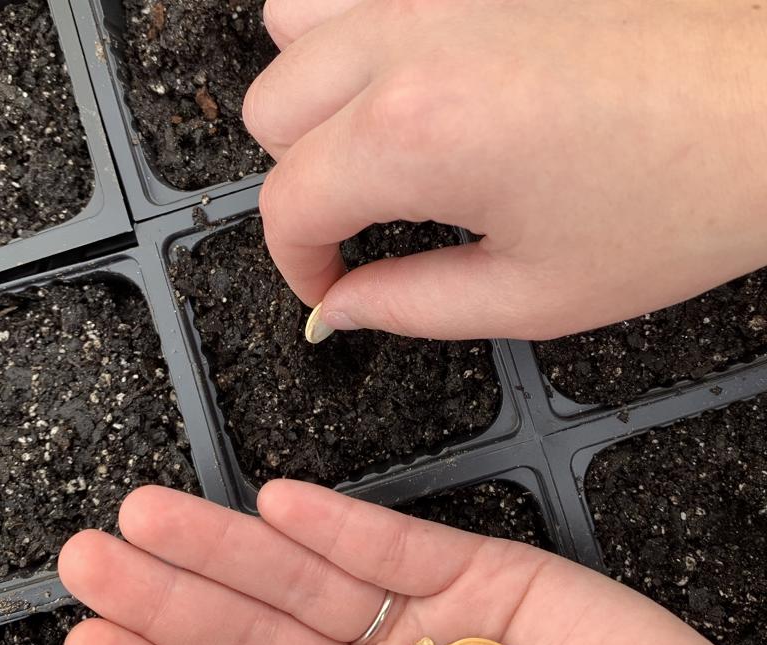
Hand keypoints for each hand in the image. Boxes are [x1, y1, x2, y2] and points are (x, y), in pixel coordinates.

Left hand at [58, 481, 766, 644]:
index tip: (90, 640)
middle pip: (257, 639)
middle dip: (169, 597)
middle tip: (93, 557)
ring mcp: (430, 633)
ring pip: (311, 581)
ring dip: (232, 548)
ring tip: (154, 517)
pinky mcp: (487, 578)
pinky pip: (399, 550)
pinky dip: (343, 528)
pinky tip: (282, 506)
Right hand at [243, 0, 766, 339]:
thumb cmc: (681, 201)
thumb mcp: (531, 296)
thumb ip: (408, 307)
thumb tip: (343, 307)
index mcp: (414, 135)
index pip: (286, 205)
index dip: (297, 266)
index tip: (332, 290)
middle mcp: (408, 39)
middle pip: (271, 111)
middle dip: (300, 187)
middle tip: (358, 230)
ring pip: (294, 28)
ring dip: (313, 99)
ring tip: (373, 148)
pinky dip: (355, 37)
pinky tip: (405, 82)